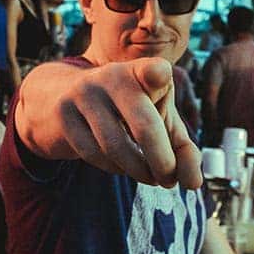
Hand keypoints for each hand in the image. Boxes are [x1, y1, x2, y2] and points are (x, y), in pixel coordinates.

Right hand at [53, 57, 202, 188]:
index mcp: (143, 71)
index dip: (156, 74)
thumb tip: (193, 183)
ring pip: (116, 147)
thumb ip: (181, 147)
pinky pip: (94, 154)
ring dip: (139, 171)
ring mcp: (85, 94)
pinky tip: (122, 166)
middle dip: (163, 161)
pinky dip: (114, 168)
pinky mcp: (64, 115)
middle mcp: (113, 76)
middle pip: (144, 125)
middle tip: (170, 180)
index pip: (154, 70)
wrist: (59, 99)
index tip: (159, 76)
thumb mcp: (156, 119)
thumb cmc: (123, 110)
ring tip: (150, 177)